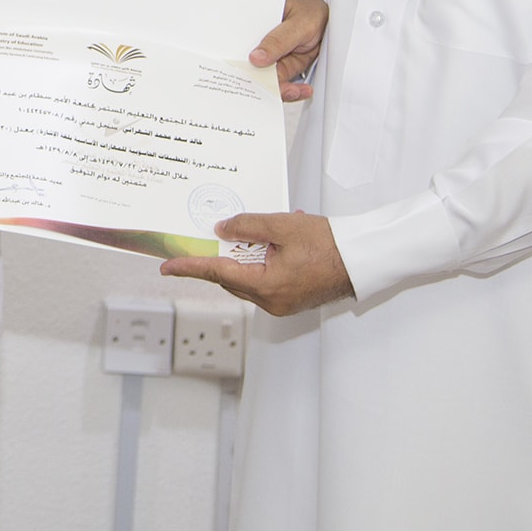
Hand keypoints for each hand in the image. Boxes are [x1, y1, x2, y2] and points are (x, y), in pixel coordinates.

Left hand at [160, 211, 353, 316]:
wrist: (363, 259)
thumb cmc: (330, 244)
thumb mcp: (283, 226)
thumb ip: (247, 227)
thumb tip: (222, 232)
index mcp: (266, 286)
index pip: (217, 274)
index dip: (190, 267)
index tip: (168, 266)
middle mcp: (272, 302)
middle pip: (232, 278)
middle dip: (222, 257)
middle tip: (214, 237)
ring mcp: (283, 304)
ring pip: (248, 281)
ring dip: (245, 260)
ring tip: (259, 235)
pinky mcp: (292, 301)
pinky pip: (265, 283)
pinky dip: (261, 265)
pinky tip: (272, 246)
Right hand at [251, 0, 328, 100]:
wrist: (332, 21)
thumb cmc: (312, 13)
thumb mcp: (298, 24)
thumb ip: (278, 41)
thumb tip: (256, 58)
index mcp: (257, 27)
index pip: (241, 47)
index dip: (240, 63)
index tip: (249, 75)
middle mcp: (262, 45)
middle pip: (253, 68)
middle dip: (260, 82)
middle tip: (276, 88)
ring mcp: (274, 58)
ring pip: (268, 80)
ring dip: (280, 89)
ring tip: (294, 90)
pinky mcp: (286, 68)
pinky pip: (284, 83)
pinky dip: (293, 90)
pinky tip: (302, 90)